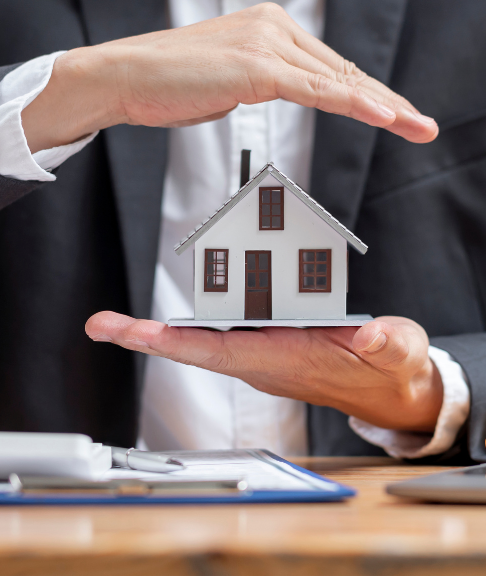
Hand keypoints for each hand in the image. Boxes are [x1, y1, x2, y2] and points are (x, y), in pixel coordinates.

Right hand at [23, 3, 437, 152]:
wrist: (125, 77)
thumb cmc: (170, 84)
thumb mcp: (230, 82)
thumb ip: (266, 82)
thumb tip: (289, 91)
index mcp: (270, 28)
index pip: (330, 68)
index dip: (366, 94)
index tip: (393, 114)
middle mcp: (274, 27)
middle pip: (343, 71)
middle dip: (387, 102)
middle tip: (421, 124)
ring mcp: (266, 42)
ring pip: (338, 80)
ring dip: (383, 106)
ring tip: (415, 126)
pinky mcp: (256, 64)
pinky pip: (315, 89)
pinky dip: (352, 103)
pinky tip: (382, 116)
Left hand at [85, 314, 442, 432]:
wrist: (387, 389)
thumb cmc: (387, 369)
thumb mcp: (398, 351)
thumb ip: (387, 342)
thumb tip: (370, 335)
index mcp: (289, 359)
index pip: (226, 352)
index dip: (182, 344)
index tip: (140, 335)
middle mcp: (264, 360)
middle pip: (197, 348)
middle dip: (148, 339)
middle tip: (102, 325)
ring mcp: (262, 354)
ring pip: (203, 341)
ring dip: (161, 331)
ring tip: (116, 322)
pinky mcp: (266, 345)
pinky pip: (219, 332)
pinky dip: (190, 322)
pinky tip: (169, 313)